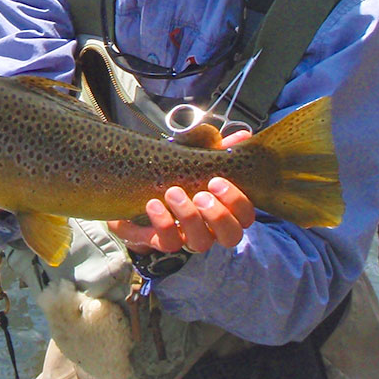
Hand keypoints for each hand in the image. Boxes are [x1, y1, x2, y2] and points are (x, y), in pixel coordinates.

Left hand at [108, 129, 255, 254]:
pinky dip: (163, 223)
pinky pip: (169, 242)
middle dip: (218, 215)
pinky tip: (154, 203)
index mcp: (223, 209)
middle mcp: (210, 228)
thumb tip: (242, 136)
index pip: (245, 216)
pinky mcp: (162, 241)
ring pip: (200, 242)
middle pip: (231, 236)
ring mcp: (187, 238)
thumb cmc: (173, 177)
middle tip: (201, 194)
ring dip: (189, 216)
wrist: (133, 192)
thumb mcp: (196, 160)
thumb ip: (219, 151)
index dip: (237, 202)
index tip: (216, 180)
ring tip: (173, 192)